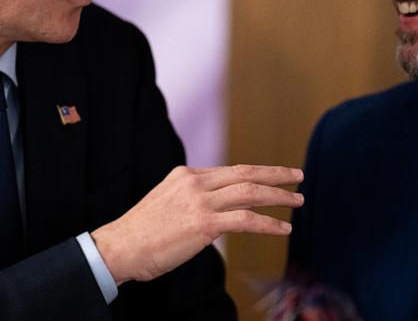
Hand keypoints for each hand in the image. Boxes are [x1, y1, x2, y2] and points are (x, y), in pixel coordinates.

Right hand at [91, 164, 302, 283]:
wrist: (119, 247)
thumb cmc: (140, 233)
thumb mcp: (166, 201)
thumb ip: (191, 198)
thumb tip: (215, 209)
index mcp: (186, 174)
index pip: (230, 170)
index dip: (256, 173)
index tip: (274, 176)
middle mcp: (195, 182)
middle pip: (246, 173)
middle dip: (276, 174)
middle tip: (298, 175)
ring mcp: (200, 201)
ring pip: (251, 192)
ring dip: (279, 196)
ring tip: (298, 201)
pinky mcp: (204, 223)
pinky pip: (246, 219)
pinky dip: (269, 223)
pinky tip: (282, 227)